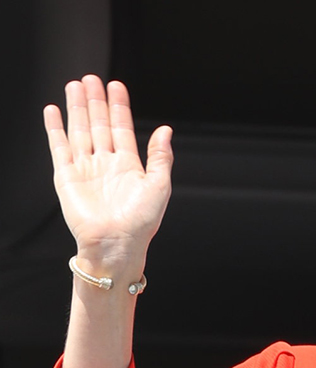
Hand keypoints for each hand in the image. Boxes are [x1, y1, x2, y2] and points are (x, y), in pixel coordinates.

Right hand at [43, 76, 172, 267]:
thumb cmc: (140, 223)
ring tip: (76, 85)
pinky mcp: (67, 177)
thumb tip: (166, 130)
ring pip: (80, 131)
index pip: (122, 128)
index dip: (119, 107)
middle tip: (92, 78)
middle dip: (96, 101)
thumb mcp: (159, 186)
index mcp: (128, 167)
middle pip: (99, 125)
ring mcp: (86, 170)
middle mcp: (106, 166)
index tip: (116, 86)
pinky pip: (59, 147)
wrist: (115, 244)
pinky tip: (54, 111)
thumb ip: (161, 157)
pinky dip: (55, 128)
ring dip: (78, 108)